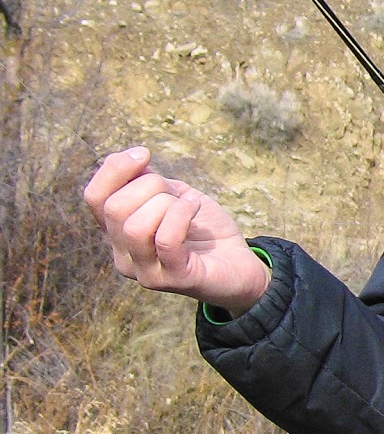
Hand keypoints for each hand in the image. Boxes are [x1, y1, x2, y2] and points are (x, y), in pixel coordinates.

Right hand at [83, 147, 271, 313]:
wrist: (240, 265)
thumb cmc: (204, 229)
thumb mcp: (173, 196)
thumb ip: (146, 180)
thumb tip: (131, 158)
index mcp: (118, 234)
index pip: (93, 197)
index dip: (114, 169)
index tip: (145, 154)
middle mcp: (124, 256)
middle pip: (114, 209)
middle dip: (149, 186)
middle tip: (176, 192)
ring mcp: (146, 271)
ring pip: (134, 226)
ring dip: (166, 204)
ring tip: (189, 204)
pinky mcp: (174, 279)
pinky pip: (166, 240)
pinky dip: (181, 214)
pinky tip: (194, 207)